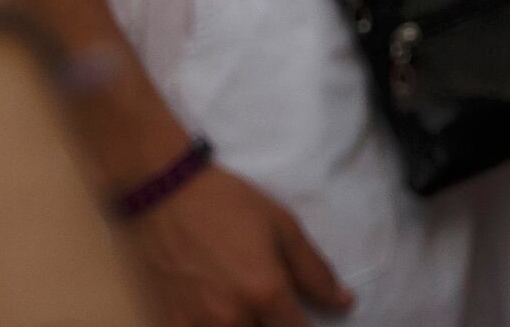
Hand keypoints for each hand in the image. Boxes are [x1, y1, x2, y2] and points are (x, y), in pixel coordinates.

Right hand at [126, 164, 352, 325]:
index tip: (299, 313)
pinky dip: (211, 326)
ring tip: (245, 305)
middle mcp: (230, 317)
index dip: (304, 326)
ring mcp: (194, 325)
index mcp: (264, 293)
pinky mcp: (169, 324)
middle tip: (270, 306)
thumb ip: (314, 271)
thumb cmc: (228, 205)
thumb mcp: (283, 227)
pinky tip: (214, 310)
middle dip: (273, 326)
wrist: (165, 195)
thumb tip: (344, 302)